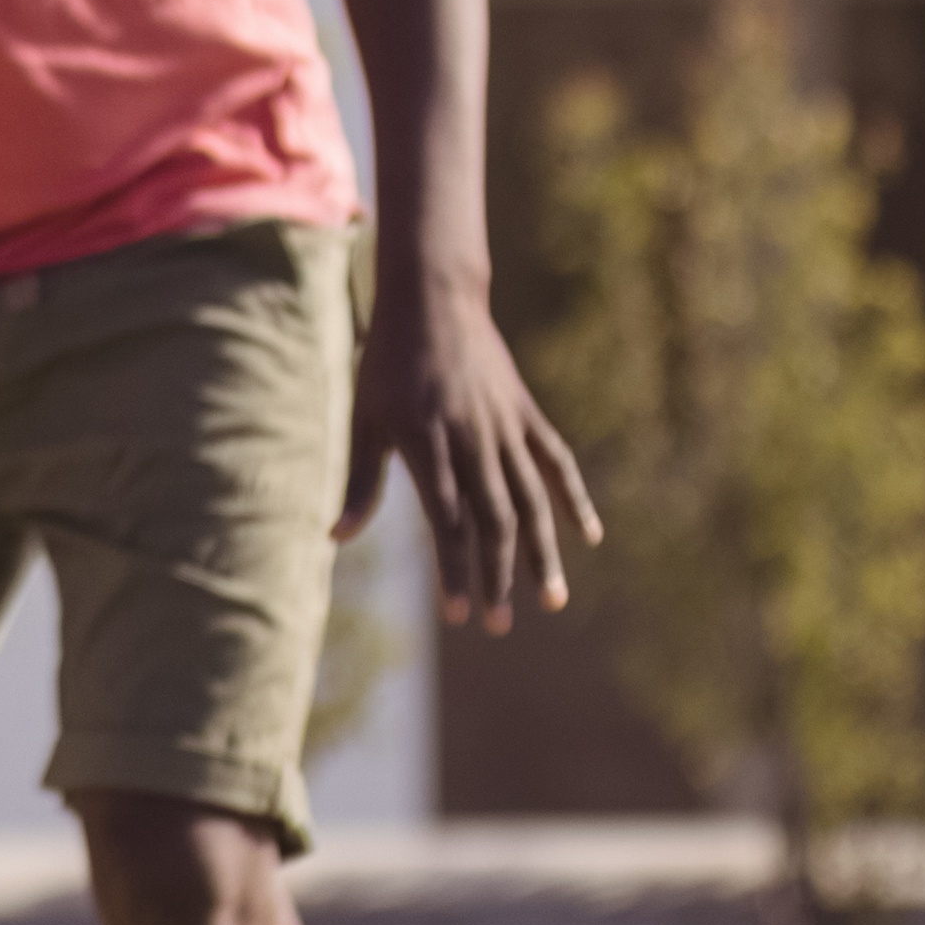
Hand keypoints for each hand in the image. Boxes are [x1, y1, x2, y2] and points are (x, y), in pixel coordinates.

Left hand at [353, 262, 601, 630]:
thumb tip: (335, 538)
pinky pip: (557, 462)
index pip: (447, 521)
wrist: (432, 299)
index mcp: (428, 443)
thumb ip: (359, 481)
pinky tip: (589, 536)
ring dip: (542, 553)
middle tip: (499, 625)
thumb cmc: (386, 361)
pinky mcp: (525, 414)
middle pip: (494, 520)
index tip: (459, 614)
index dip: (455, 570)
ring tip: (552, 600)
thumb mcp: (364, 418)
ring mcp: (505, 426)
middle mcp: (473, 439)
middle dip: (497, 575)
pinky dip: (574, 498)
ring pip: (532, 499)